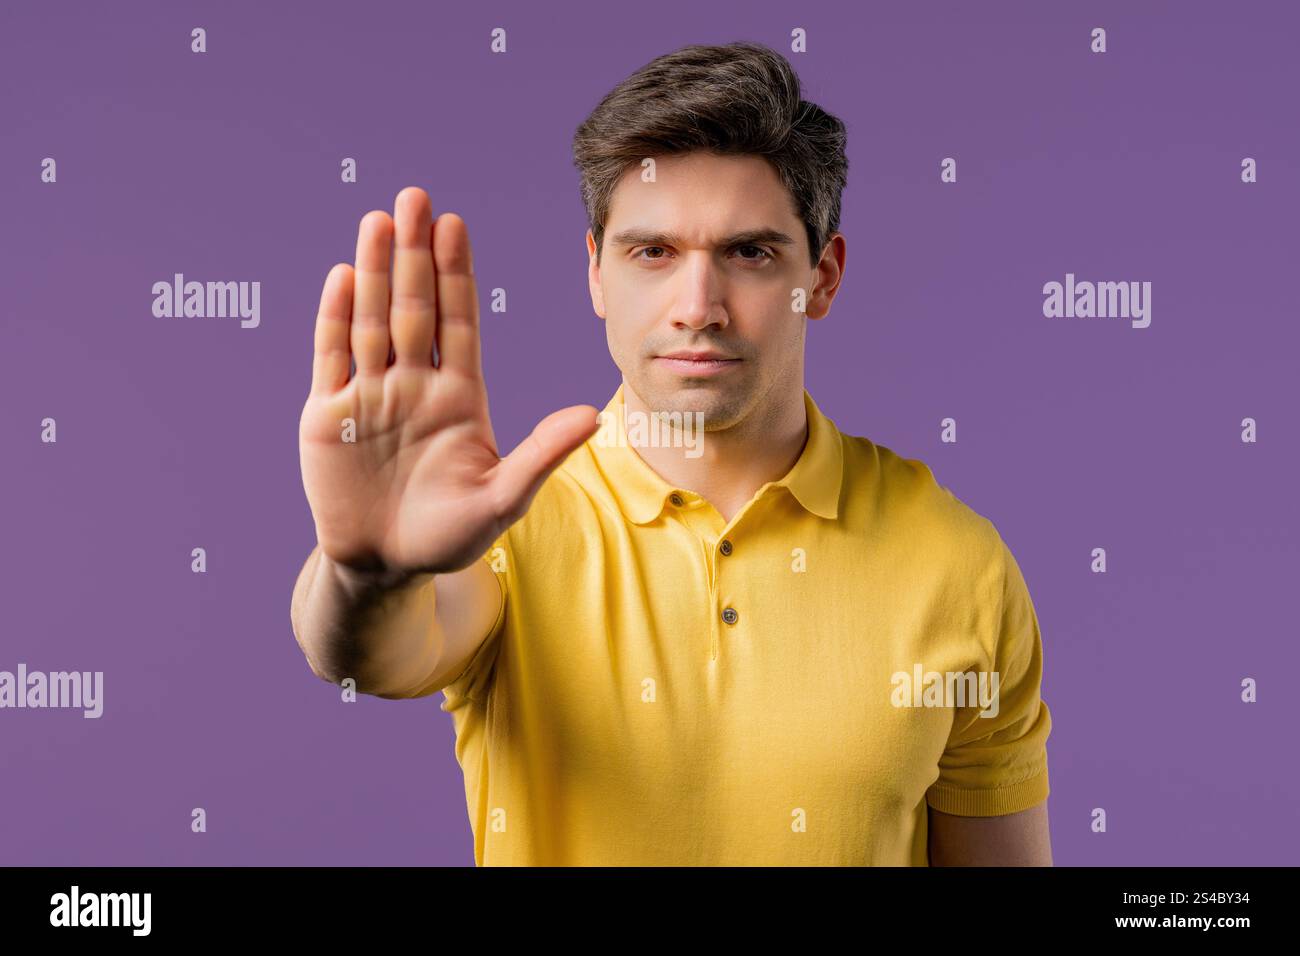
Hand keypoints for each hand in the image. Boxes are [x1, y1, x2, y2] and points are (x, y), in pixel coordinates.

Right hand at [297, 187, 597, 576]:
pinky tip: (343, 276)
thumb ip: (542, 453)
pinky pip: (332, 356)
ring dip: (375, 271)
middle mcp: (415, 384)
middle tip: (416, 197)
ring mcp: (370, 394)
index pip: (458, 322)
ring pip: (372, 320)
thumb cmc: (450, 536)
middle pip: (414, 307)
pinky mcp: (328, 414)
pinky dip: (335, 318)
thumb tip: (592, 414)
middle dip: (414, 254)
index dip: (455, 274)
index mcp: (459, 396)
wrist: (385, 566)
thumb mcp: (503, 498)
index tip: (456, 226)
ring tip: (379, 220)